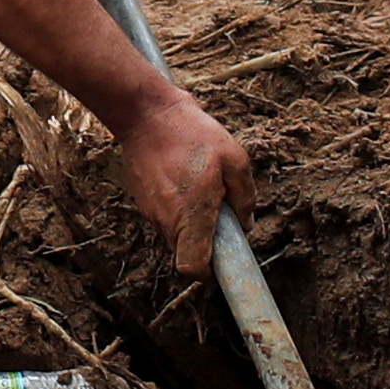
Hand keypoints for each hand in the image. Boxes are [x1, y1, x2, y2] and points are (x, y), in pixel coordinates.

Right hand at [116, 87, 253, 276]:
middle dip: (206, 245)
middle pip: (187, 254)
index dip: (209, 275)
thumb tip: (246, 223)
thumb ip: (244, 195)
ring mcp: (151, 212)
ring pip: (176, 236)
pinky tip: (187, 182)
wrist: (146, 114)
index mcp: (192, 215)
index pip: (193, 267)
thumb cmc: (192, 133)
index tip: (223, 265)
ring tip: (204, 192)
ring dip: (193, 226)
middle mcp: (167, 221)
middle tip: (222, 217)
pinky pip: (166, 218)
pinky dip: (180, 211)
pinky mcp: (143, 201)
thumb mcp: (234, 158)